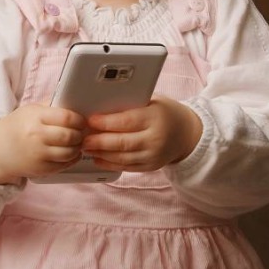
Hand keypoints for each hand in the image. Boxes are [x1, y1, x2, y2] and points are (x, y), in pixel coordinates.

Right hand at [0, 103, 85, 183]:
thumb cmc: (17, 127)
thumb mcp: (30, 110)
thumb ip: (51, 106)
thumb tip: (75, 104)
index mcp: (35, 117)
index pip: (66, 117)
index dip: (79, 119)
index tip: (81, 120)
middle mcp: (36, 136)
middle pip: (70, 136)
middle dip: (80, 134)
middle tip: (82, 132)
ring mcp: (38, 154)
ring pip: (69, 152)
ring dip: (78, 147)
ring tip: (77, 142)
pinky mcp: (40, 169)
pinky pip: (64, 165)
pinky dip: (72, 159)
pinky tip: (71, 153)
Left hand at [82, 96, 201, 171]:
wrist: (186, 133)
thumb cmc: (165, 113)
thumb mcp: (152, 101)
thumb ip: (131, 104)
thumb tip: (101, 105)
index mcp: (155, 118)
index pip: (127, 121)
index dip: (106, 122)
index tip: (90, 120)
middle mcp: (155, 139)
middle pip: (122, 142)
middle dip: (99, 141)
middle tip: (82, 138)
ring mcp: (153, 156)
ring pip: (122, 157)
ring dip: (101, 153)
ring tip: (86, 147)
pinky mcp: (150, 167)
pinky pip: (126, 167)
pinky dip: (110, 163)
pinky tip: (98, 158)